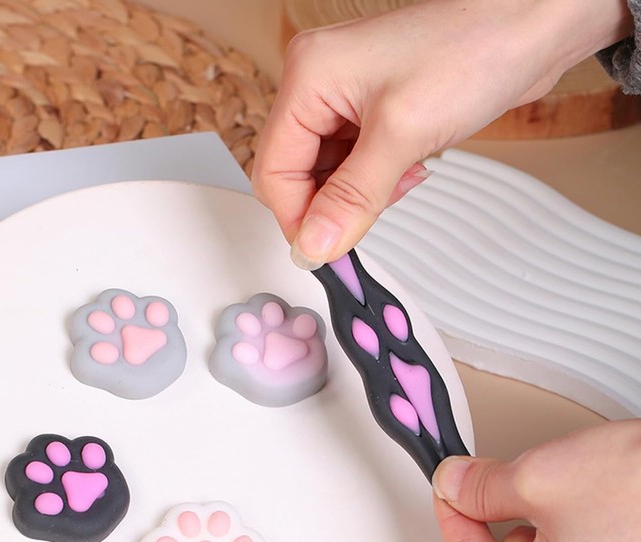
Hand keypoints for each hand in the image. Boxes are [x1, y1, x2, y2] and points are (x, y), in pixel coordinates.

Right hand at [253, 0, 633, 267]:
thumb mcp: (402, 135)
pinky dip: (376, 180)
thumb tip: (315, 244)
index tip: (325, 251)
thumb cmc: (475, 47)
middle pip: (296, 174)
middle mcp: (318, 84)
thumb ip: (352, 198)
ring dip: (358, 193)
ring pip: (326, 175)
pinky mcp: (371, 110)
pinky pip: (353, 165)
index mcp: (308, 76)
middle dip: (331, 203)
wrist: (532, 23)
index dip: (298, 217)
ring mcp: (344, 98)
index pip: (274, 170)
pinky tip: (409, 167)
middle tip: (367, 216)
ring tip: (402, 177)